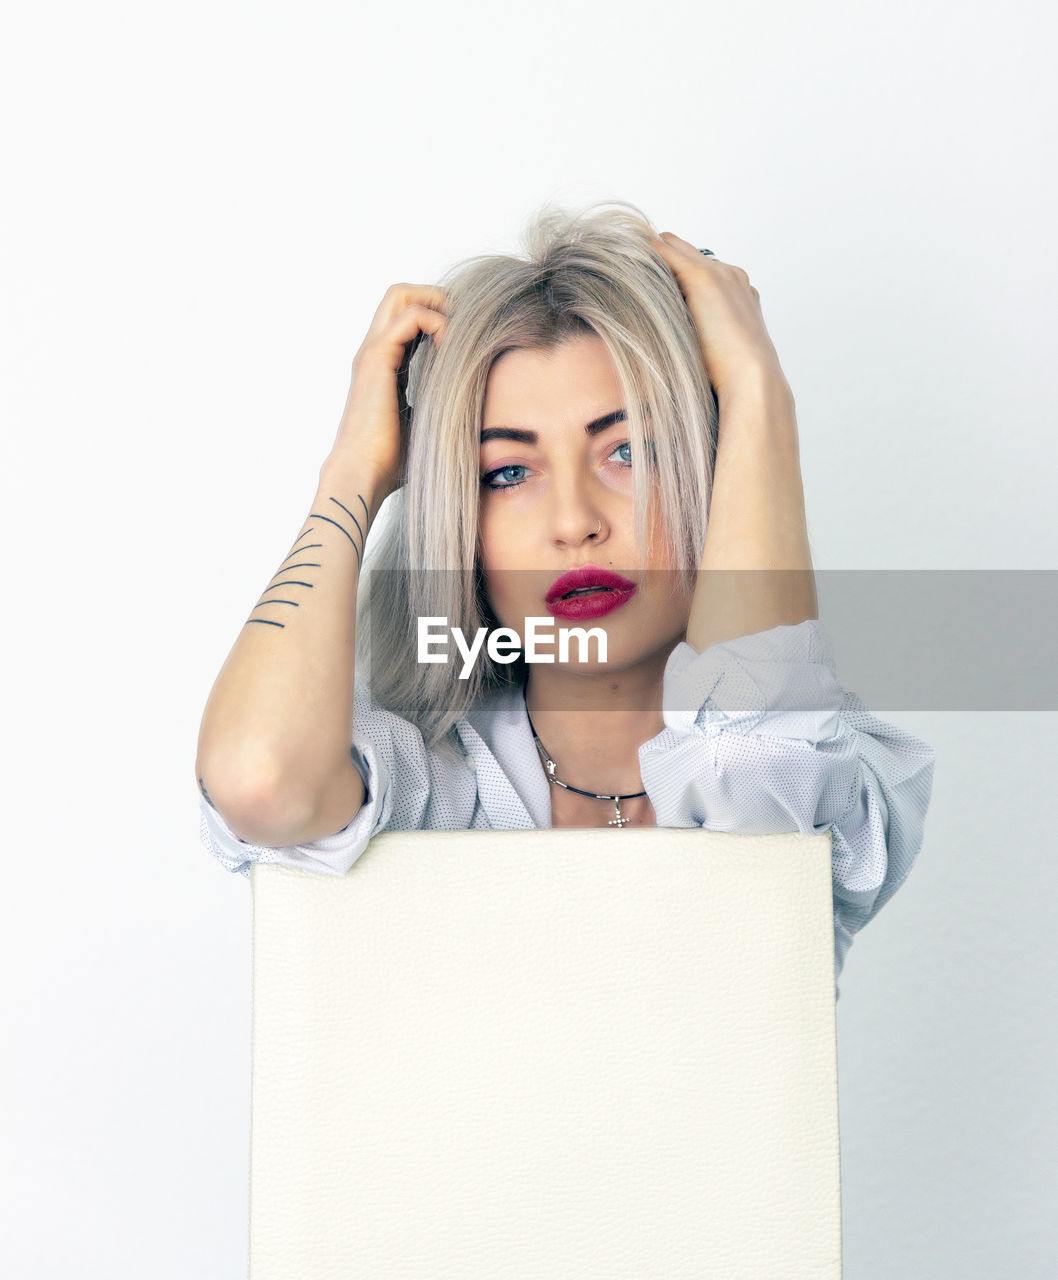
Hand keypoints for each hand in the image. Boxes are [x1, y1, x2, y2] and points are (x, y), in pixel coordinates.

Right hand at [327, 283, 448, 499]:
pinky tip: (451, 350)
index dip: (438, 317)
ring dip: (438, 304)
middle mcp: (375, 352)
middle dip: (437, 297)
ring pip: (401, 294)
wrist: (365, 473)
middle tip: (464, 324)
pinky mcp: (377, 358)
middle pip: (400, 294)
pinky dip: (438, 323)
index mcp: (386, 365)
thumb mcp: (426, 424)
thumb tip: (474, 411)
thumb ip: (441, 406)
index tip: (466, 339)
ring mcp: (373, 351)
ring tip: (459, 335)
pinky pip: (410, 316)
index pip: (409, 318)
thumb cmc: (392, 462)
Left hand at [648, 232, 787, 401]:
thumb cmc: (731, 374)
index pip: (706, 271)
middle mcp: (732, 277)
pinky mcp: (703, 277)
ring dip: (658, 253)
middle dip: (668, 256)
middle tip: (637, 259)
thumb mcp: (717, 348)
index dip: (680, 274)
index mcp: (741, 294)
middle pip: (693, 255)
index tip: (656, 281)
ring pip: (680, 250)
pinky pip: (669, 253)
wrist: (750, 376)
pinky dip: (651, 253)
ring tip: (631, 256)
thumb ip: (701, 334)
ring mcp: (720, 274)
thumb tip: (672, 338)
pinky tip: (632, 254)